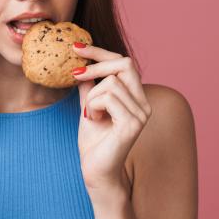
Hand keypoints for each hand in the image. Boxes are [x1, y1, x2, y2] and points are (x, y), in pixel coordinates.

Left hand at [71, 43, 151, 202]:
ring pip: (111, 83)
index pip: (124, 62)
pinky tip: (93, 120)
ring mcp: (141, 113)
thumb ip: (89, 85)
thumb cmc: (93, 142)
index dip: (100, 52)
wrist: (96, 171)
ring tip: (90, 114)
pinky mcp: (133, 124)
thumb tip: (81, 62)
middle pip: (124, 64)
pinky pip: (108, 98)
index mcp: (136, 97)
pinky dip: (93, 106)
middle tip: (75, 75)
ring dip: (91, 96)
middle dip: (96, 65)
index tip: (76, 47)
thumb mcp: (88, 106)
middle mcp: (143, 103)